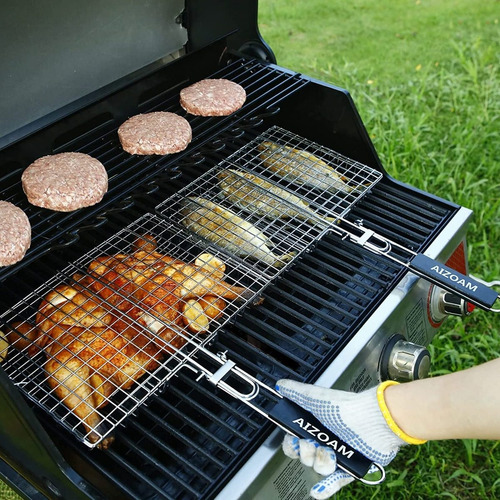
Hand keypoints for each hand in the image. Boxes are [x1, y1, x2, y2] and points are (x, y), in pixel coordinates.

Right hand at [275, 380, 410, 498]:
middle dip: (307, 452)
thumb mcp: (316, 397)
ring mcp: (338, 454)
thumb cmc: (345, 407)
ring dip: (322, 462)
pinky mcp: (351, 467)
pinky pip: (335, 482)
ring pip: (319, 467)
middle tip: (314, 444)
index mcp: (315, 424)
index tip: (295, 440)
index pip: (295, 439)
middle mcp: (325, 438)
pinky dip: (325, 488)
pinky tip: (317, 491)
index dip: (292, 443)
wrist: (373, 421)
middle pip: (305, 455)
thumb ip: (296, 392)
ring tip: (332, 453)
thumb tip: (281, 386)